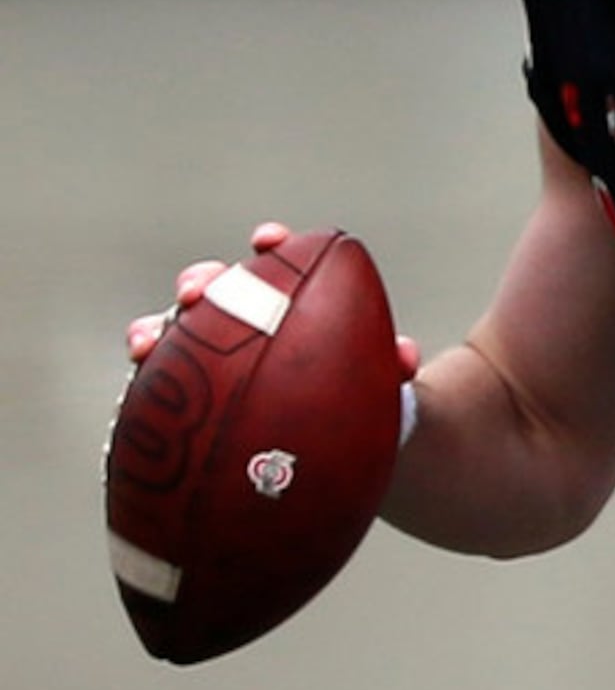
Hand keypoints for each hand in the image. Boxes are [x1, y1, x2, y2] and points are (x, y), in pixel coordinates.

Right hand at [124, 218, 424, 379]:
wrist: (332, 448)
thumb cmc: (354, 399)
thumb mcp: (378, 383)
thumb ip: (390, 366)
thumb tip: (404, 356)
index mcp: (289, 306)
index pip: (279, 265)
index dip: (271, 246)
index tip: (268, 241)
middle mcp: (241, 322)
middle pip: (215, 289)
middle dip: (202, 280)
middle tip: (198, 291)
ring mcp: (207, 356)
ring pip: (174, 332)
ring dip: (156, 328)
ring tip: (146, 340)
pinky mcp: (182, 395)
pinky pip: (157, 387)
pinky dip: (146, 384)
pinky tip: (135, 394)